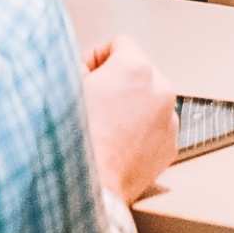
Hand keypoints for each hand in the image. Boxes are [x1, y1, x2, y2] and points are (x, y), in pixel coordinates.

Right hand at [81, 35, 176, 207]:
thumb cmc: (72, 141)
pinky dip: (139, 130)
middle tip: (92, 103)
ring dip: (129, 106)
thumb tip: (83, 65)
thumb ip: (76, 65)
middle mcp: (161, 90)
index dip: (96, 58)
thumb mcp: (63, 88)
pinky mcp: (170, 145)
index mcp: (135, 68)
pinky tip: (116, 144)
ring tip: (103, 127)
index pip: (119, 43)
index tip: (86, 76)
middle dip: (116, 82)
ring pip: (148, 99)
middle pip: (137, 71)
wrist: (87, 189)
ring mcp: (169, 119)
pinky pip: (155, 126)